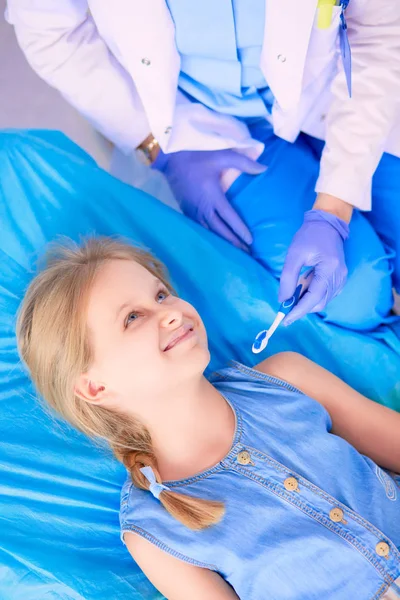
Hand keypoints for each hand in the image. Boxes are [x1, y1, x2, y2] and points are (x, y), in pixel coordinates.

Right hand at [153, 148, 265, 248]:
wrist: (171, 158)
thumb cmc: (198, 156)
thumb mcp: (222, 155)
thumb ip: (244, 162)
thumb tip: (264, 168)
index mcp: (213, 196)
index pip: (229, 217)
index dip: (240, 230)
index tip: (250, 241)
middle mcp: (203, 208)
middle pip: (220, 230)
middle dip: (233, 242)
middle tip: (246, 253)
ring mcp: (193, 211)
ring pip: (209, 232)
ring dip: (221, 243)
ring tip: (233, 253)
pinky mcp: (186, 211)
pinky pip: (199, 228)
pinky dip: (209, 237)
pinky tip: (216, 243)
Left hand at [278, 209, 349, 323]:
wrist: (327, 224)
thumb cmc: (309, 236)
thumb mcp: (294, 254)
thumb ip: (288, 278)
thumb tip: (283, 300)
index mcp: (330, 269)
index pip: (313, 298)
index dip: (299, 311)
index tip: (285, 320)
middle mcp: (339, 277)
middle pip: (319, 302)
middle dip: (301, 308)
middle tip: (284, 308)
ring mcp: (342, 278)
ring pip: (323, 300)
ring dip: (306, 302)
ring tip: (292, 294)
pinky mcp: (339, 278)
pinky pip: (325, 294)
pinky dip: (312, 296)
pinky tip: (302, 289)